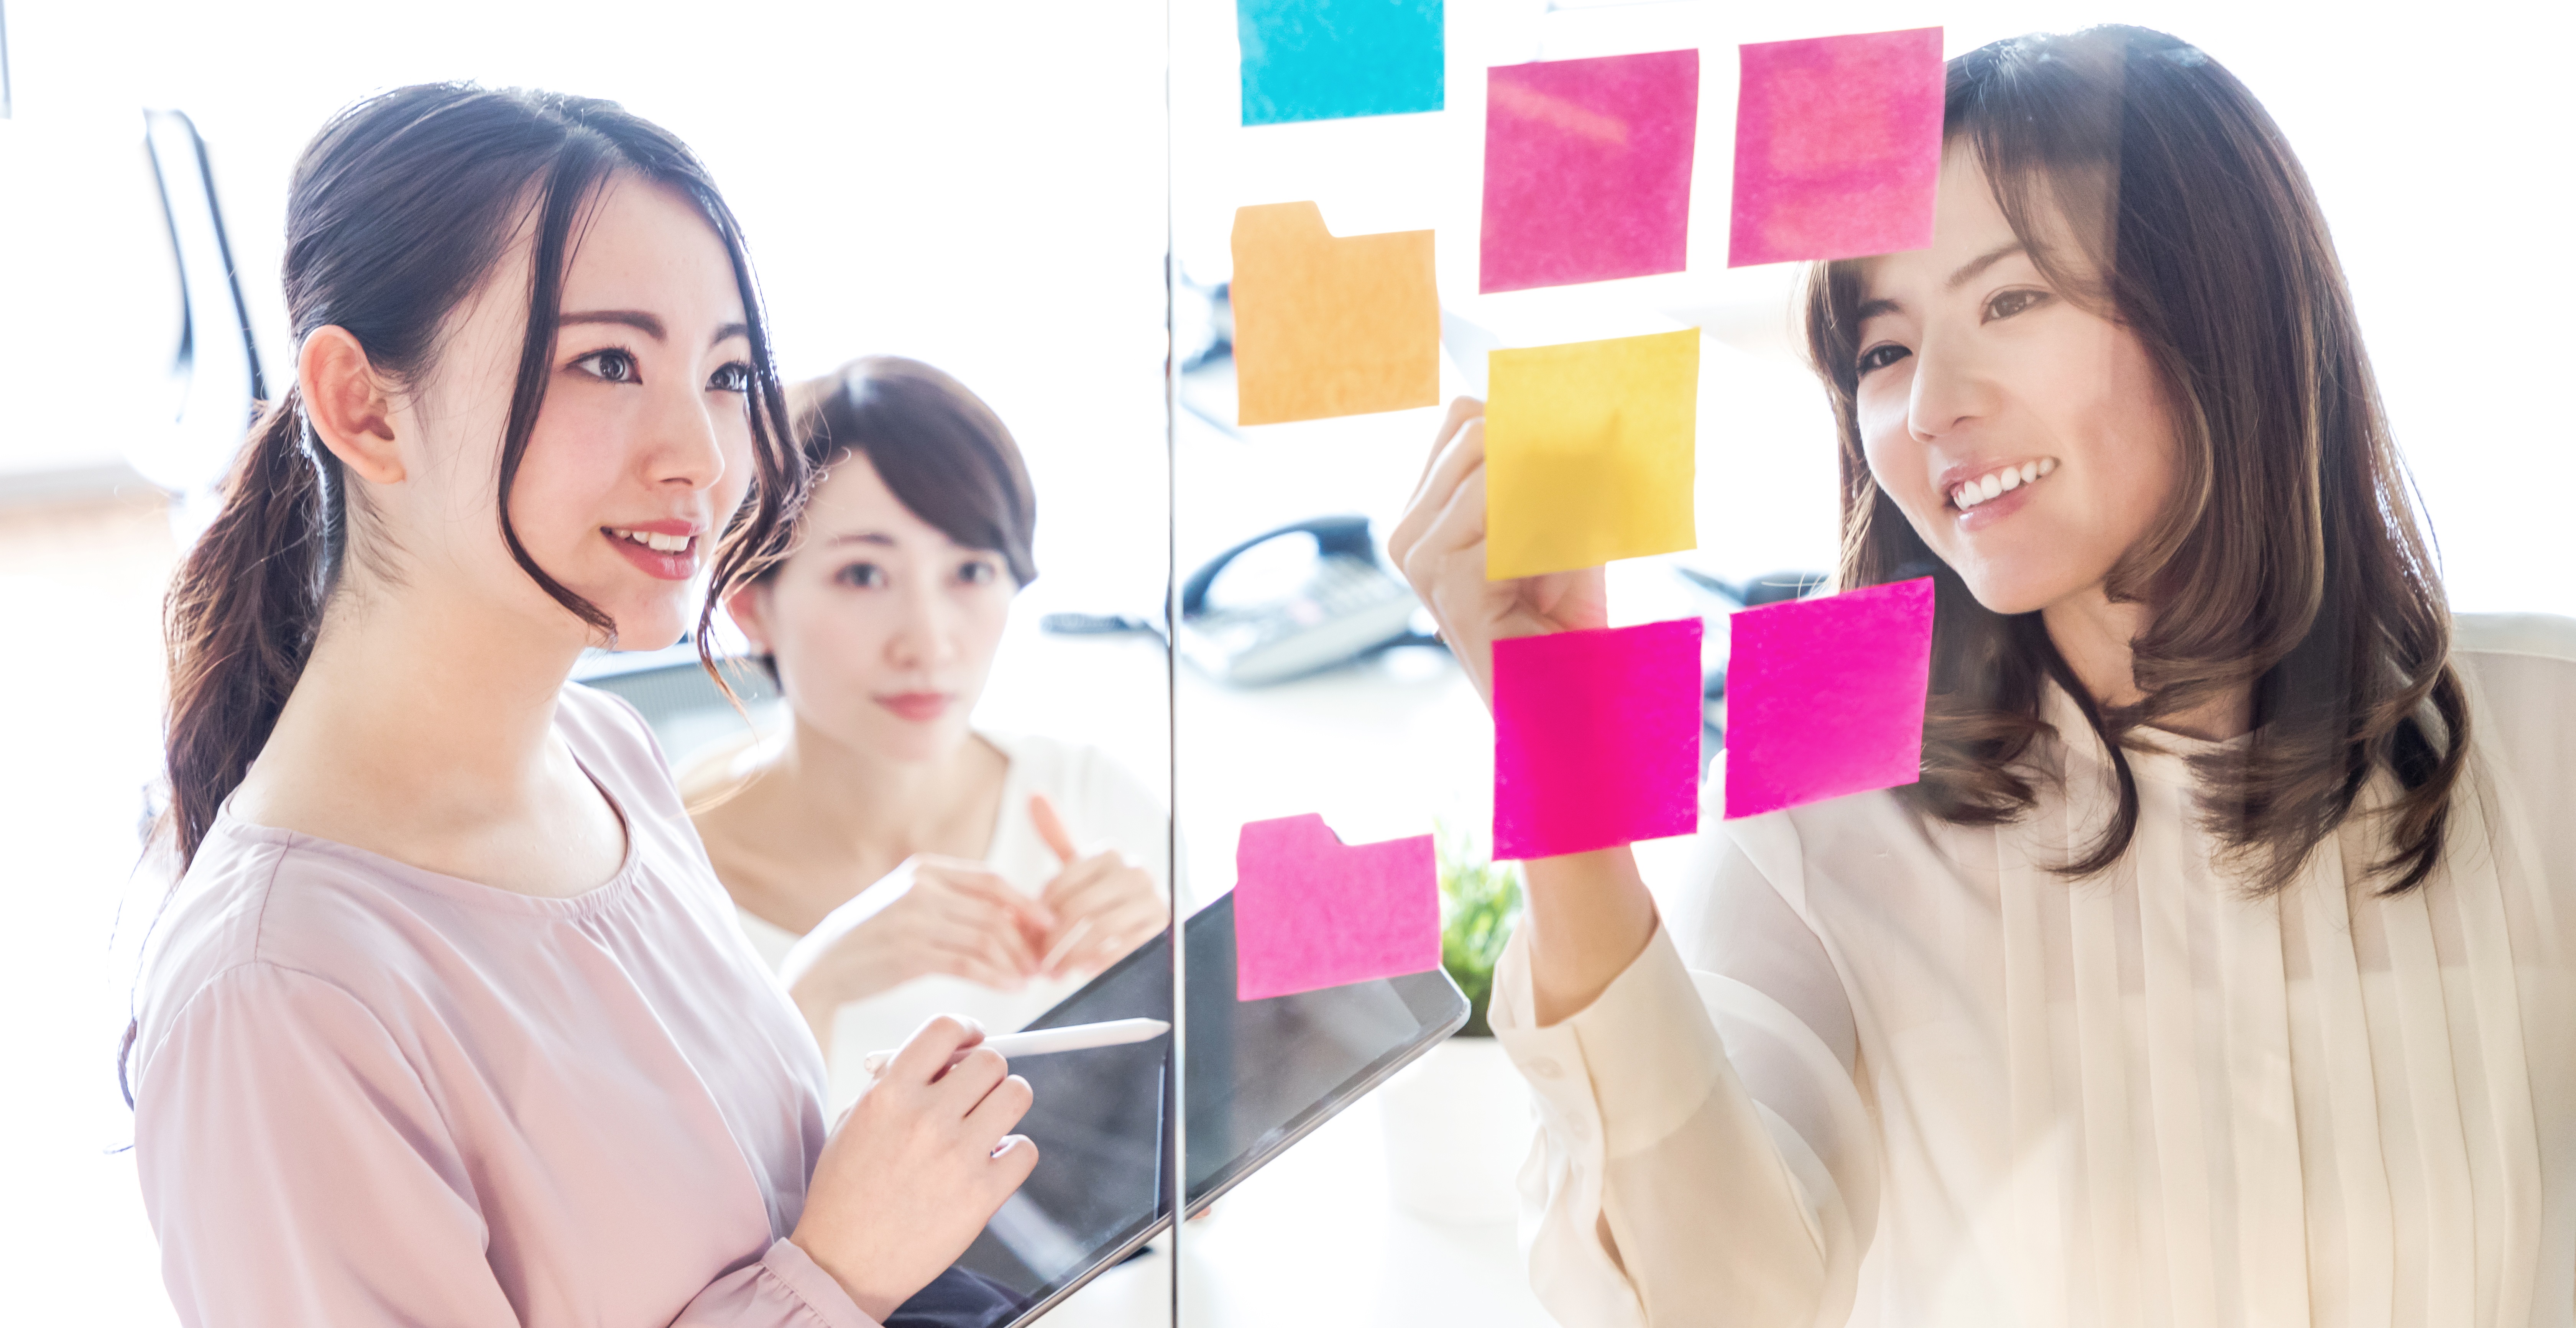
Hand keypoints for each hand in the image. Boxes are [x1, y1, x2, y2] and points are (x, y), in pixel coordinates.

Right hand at [778, 857, 1055, 1037]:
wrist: (824, 966)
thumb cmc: (874, 937)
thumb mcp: (910, 902)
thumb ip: (953, 901)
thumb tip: (1011, 917)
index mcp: (925, 869)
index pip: (991, 880)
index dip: (1026, 903)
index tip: (1049, 925)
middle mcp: (921, 888)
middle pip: (995, 910)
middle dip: (1026, 940)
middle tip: (1042, 963)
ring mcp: (915, 920)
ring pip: (986, 937)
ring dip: (1014, 961)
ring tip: (1027, 978)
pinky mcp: (910, 954)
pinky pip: (967, 963)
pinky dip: (996, 977)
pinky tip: (1010, 987)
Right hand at [790, 1015, 1039, 1319]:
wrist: (843, 1265)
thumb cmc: (845, 1191)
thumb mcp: (854, 1121)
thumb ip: (895, 1082)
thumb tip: (946, 1054)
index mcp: (889, 1093)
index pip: (945, 1029)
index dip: (967, 1029)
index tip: (972, 1040)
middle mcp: (925, 1118)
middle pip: (991, 1060)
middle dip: (986, 1074)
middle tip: (974, 1096)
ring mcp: (957, 1156)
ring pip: (1017, 1095)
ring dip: (1005, 1105)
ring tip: (985, 1126)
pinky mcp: (982, 1195)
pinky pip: (1025, 1149)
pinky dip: (1013, 1154)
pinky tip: (988, 1164)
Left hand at [1028, 793, 1167, 980]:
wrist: (1148, 924)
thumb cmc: (1104, 896)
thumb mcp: (1081, 868)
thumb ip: (1058, 836)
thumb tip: (1034, 795)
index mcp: (1109, 855)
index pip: (1061, 884)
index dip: (1038, 913)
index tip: (1027, 934)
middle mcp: (1135, 872)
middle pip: (1079, 908)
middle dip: (1053, 939)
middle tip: (1036, 961)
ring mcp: (1152, 900)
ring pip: (1100, 929)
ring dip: (1072, 956)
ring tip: (1054, 974)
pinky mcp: (1163, 929)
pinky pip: (1125, 948)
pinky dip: (1100, 964)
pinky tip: (1084, 973)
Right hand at [1386, 396, 1607, 706]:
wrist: (1566, 709)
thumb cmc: (1566, 626)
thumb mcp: (1565, 527)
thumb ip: (1558, 471)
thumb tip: (1591, 409)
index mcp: (1427, 511)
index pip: (1467, 418)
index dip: (1530, 429)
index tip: (1574, 472)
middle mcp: (1410, 530)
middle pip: (1480, 431)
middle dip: (1544, 465)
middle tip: (1572, 532)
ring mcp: (1420, 556)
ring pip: (1498, 465)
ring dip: (1555, 505)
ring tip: (1562, 568)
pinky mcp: (1446, 582)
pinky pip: (1513, 515)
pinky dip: (1556, 537)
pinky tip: (1556, 586)